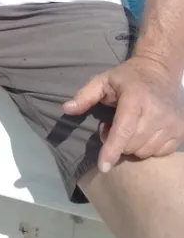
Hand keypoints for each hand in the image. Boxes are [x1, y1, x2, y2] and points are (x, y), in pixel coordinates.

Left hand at [63, 56, 183, 171]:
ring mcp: (171, 124)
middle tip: (111, 125)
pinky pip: (159, 153)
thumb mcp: (103, 80)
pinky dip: (147, 148)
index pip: (124, 130)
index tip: (103, 166)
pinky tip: (142, 132)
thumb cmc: (127, 78)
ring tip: (128, 127)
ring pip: (144, 152)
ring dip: (131, 146)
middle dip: (116, 142)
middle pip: (131, 145)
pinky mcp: (180, 132)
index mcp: (135, 98)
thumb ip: (84, 96)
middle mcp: (157, 112)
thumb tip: (65, 109)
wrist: (159, 71)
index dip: (112, 150)